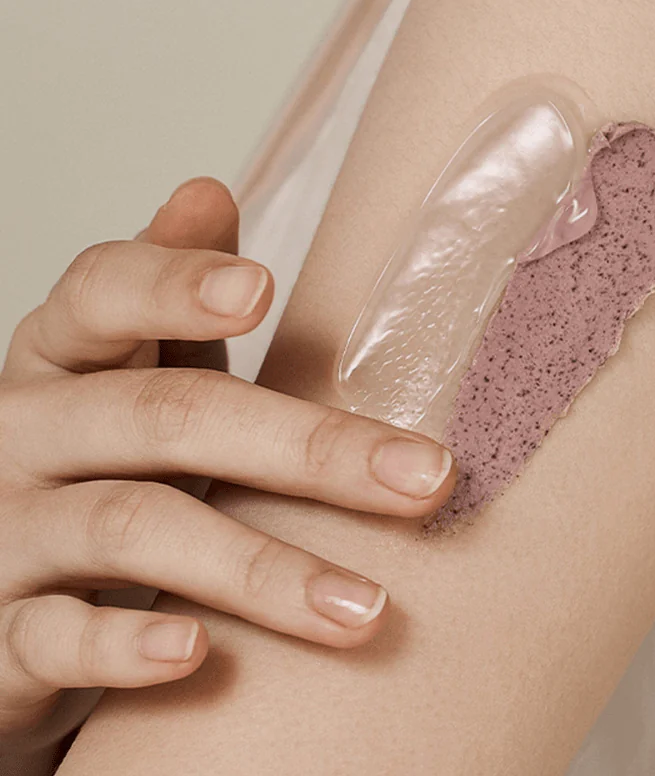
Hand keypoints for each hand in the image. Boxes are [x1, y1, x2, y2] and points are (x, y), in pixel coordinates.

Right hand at [0, 178, 456, 756]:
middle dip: (306, 446)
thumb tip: (206, 188)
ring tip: (365, 606)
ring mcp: (4, 533)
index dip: (175, 282)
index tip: (261, 288)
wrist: (2, 595)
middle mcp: (23, 431)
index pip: (101, 291)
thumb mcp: (127, 370)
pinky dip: (126, 647)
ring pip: (130, 528)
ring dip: (259, 569)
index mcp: (63, 355)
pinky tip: (201, 654)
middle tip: (424, 477)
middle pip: (164, 416)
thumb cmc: (99, 460)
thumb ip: (168, 297)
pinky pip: (52, 639)